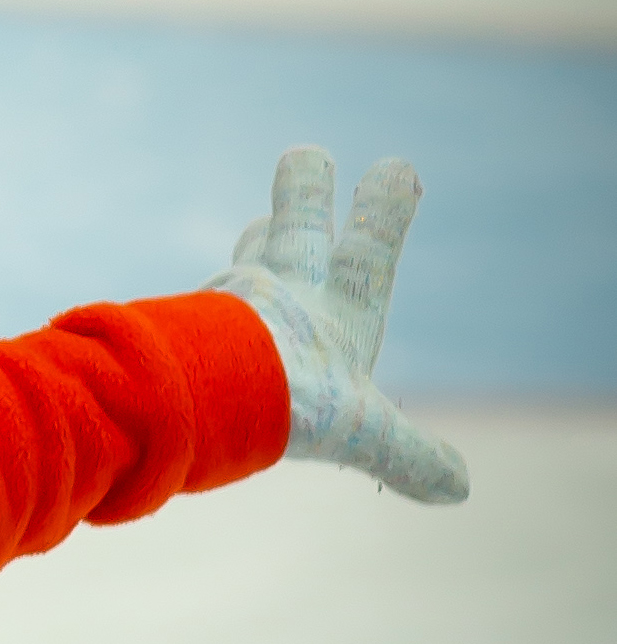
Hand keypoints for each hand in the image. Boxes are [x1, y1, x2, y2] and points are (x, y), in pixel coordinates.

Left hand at [213, 153, 469, 505]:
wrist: (200, 389)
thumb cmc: (293, 400)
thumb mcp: (362, 431)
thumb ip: (406, 454)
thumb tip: (459, 488)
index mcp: (337, 304)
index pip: (371, 245)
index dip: (385, 208)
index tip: (398, 166)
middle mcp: (284, 289)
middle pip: (296, 224)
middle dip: (305, 189)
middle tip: (306, 155)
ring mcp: (231, 299)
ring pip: (251, 255)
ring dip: (260, 238)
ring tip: (260, 227)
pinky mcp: (185, 322)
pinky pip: (199, 306)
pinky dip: (207, 309)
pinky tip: (198, 318)